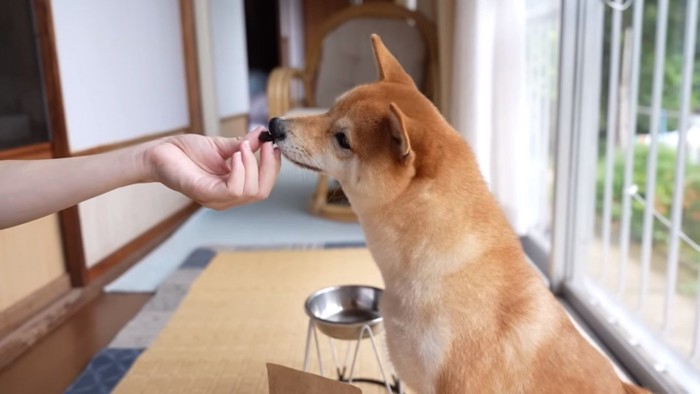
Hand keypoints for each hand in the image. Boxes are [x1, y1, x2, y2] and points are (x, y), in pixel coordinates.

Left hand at [144, 127, 281, 209]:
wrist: (160, 151)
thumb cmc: (186, 152)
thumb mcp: (222, 146)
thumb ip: (243, 145)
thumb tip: (263, 134)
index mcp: (233, 188)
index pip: (263, 186)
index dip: (273, 167)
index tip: (273, 146)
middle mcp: (226, 198)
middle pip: (261, 192)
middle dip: (268, 168)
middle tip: (264, 146)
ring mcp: (216, 199)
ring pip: (250, 192)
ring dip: (252, 165)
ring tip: (242, 147)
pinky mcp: (204, 194)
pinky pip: (233, 190)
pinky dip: (240, 171)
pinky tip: (235, 155)